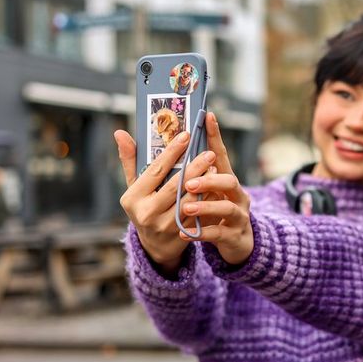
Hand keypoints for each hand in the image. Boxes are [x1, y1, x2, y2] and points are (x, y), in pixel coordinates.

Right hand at [114, 130, 218, 272]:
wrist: (154, 245)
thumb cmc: (144, 206)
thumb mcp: (134, 187)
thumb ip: (130, 160)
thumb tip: (120, 132)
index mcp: (133, 198)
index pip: (155, 171)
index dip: (172, 153)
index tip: (187, 136)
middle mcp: (147, 213)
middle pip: (175, 186)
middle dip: (194, 168)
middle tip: (208, 153)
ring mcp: (165, 226)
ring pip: (189, 201)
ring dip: (204, 184)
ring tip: (214, 168)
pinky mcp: (181, 235)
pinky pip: (199, 215)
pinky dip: (208, 200)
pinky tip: (217, 188)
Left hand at [179, 113, 253, 265]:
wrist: (234, 243)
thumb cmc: (209, 211)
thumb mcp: (197, 192)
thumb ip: (172, 170)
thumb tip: (125, 136)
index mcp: (225, 180)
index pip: (221, 155)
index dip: (216, 136)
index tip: (208, 117)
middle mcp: (235, 194)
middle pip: (229, 181)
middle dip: (210, 179)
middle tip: (189, 182)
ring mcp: (237, 215)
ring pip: (227, 207)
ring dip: (206, 206)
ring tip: (187, 208)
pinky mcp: (234, 235)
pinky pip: (220, 233)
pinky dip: (202, 233)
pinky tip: (184, 234)